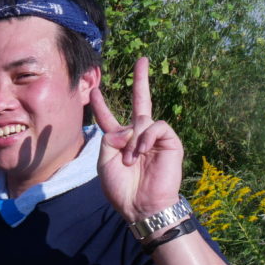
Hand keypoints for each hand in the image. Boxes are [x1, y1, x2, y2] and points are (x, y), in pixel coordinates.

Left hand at [91, 57, 185, 221]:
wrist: (141, 205)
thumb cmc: (121, 188)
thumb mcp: (105, 162)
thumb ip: (109, 140)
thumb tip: (125, 128)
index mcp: (120, 141)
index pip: (110, 118)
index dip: (102, 105)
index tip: (94, 90)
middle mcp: (138, 136)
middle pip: (141, 102)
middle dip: (141, 80)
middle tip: (143, 59)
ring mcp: (155, 138)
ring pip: (142, 121)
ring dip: (133, 141)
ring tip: (131, 161)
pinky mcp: (170, 142)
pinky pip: (157, 127)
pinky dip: (146, 138)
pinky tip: (142, 152)